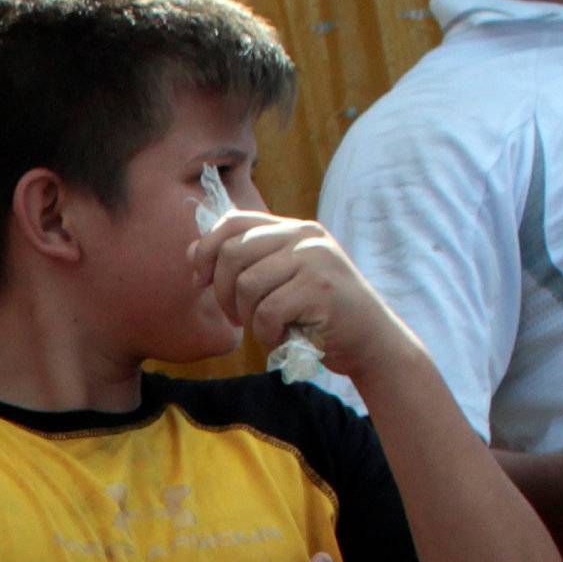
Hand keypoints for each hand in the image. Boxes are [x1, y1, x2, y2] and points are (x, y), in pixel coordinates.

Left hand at [192, 209, 414, 385]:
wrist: (370, 340)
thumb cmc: (319, 315)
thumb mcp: (282, 281)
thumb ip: (246, 263)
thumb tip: (191, 251)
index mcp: (293, 229)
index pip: (234, 221)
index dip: (207, 249)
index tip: (202, 281)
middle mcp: (304, 236)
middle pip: (232, 253)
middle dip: (222, 293)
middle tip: (237, 317)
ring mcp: (314, 259)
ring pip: (246, 285)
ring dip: (248, 317)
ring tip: (268, 327)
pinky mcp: (319, 289)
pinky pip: (267, 312)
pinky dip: (267, 333)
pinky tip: (283, 336)